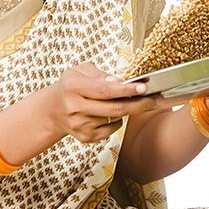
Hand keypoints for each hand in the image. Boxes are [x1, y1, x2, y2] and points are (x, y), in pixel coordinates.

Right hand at [40, 62, 163, 142]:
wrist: (52, 110)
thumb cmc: (71, 85)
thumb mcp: (81, 71)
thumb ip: (101, 75)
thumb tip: (119, 82)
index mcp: (72, 86)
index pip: (104, 90)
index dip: (126, 90)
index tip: (144, 87)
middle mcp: (74, 107)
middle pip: (114, 109)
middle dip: (139, 104)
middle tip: (155, 99)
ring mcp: (79, 125)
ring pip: (115, 118)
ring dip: (129, 110)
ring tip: (135, 101)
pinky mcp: (85, 137)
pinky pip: (111, 129)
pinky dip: (118, 120)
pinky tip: (112, 112)